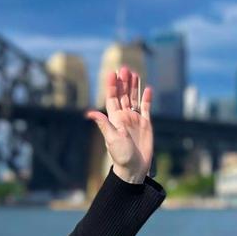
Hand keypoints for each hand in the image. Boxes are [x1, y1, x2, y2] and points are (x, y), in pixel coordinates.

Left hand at [86, 66, 152, 185]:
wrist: (134, 168)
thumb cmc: (121, 155)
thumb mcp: (112, 138)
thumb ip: (104, 123)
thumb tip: (90, 113)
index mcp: (114, 118)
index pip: (112, 98)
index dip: (112, 85)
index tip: (111, 72)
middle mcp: (124, 117)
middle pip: (123, 95)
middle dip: (123, 82)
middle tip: (124, 67)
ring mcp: (135, 119)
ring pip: (134, 98)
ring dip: (134, 86)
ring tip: (134, 73)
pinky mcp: (146, 124)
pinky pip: (146, 108)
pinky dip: (147, 98)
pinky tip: (147, 88)